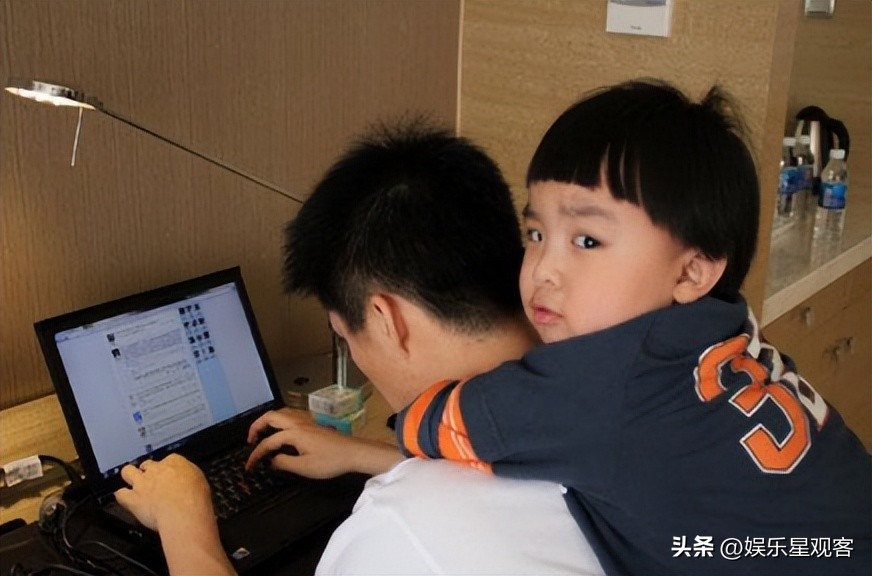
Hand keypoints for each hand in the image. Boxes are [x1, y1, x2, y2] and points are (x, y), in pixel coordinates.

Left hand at [114, 453, 212, 531]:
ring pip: (127, 472)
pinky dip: (121, 496)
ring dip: (129, 476)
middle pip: (146, 464)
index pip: (168, 460)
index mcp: (175, 462)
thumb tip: (188, 480)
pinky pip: (120, 494)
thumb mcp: (200, 481)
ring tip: (131, 482)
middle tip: (150, 478)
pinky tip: (123, 498)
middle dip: (146, 470)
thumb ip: (189, 478)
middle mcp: (156, 470)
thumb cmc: (195, 499)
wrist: (183, 513)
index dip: (167, 468)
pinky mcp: (133, 499)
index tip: (169, 474)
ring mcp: (142, 483)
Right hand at [246, 407, 402, 477]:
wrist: (354, 452)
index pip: (268, 442)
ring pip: (281, 413)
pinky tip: (282, 429)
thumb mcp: (305, 468)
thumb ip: (284, 463)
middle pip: (271, 417)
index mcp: (294, 433)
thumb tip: (272, 460)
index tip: (250, 466)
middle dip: (256, 426)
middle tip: (250, 440)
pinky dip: (280, 419)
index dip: (256, 454)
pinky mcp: (313, 423)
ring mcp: (307, 421)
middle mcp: (298, 423)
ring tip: (262, 432)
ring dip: (268, 420)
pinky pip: (291, 415)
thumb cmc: (332, 461)